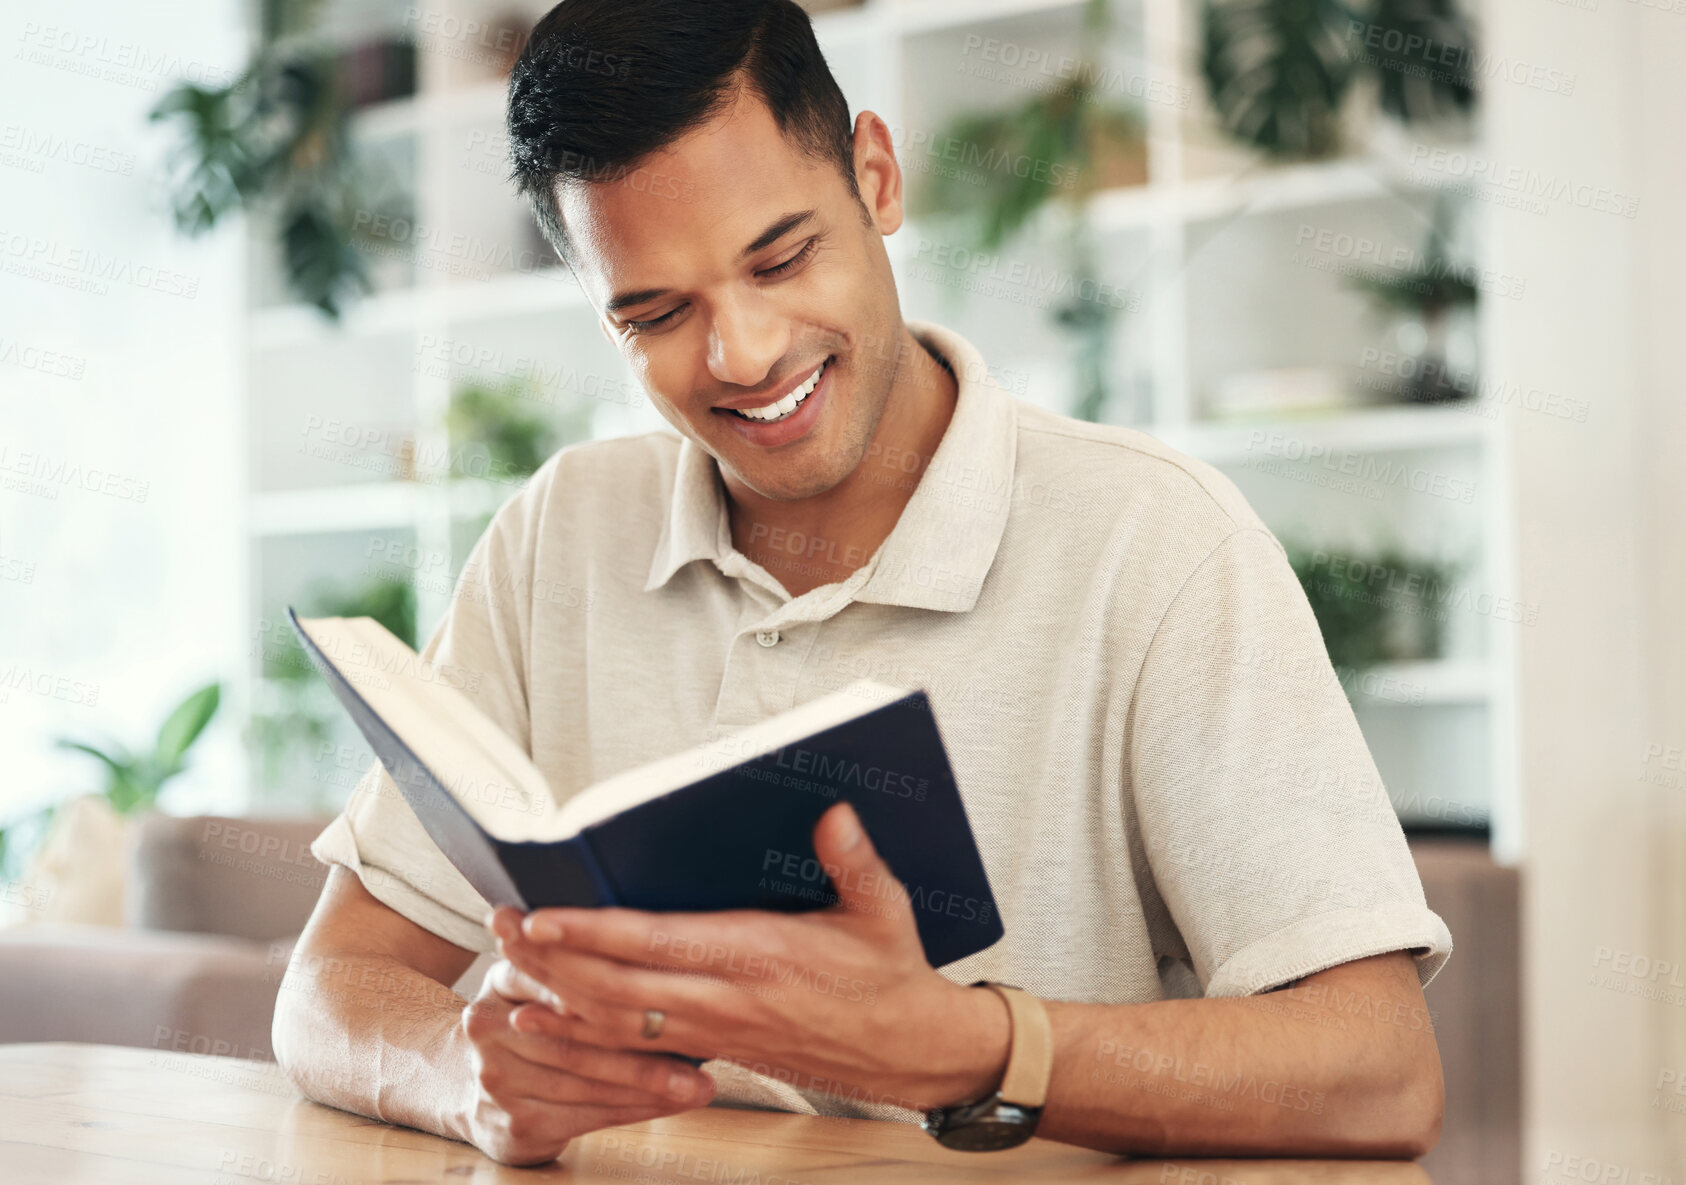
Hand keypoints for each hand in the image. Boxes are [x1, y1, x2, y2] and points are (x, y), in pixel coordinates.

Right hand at [451, 957, 715, 1164]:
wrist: (471, 1088)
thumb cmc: (530, 1021)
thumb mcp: (539, 979)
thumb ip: (574, 956)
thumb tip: (653, 936)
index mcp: (502, 977)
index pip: (554, 971)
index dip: (596, 978)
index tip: (648, 982)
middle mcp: (488, 1024)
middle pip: (575, 1033)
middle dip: (642, 1044)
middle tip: (702, 1047)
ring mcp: (497, 1077)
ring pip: (586, 1079)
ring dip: (649, 1083)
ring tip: (698, 1084)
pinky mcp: (514, 1121)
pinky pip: (586, 1116)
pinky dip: (635, 1111)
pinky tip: (669, 1104)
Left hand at [490, 802, 1008, 1111]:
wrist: (906, 1051)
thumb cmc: (889, 974)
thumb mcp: (884, 910)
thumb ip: (854, 861)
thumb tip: (835, 814)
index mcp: (760, 956)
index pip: (659, 944)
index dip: (595, 933)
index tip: (546, 914)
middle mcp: (726, 999)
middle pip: (617, 986)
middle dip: (554, 958)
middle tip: (502, 925)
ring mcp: (714, 1031)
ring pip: (614, 1021)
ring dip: (555, 993)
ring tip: (505, 962)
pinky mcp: (711, 1049)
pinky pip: (629, 1049)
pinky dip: (577, 1038)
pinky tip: (538, 1023)